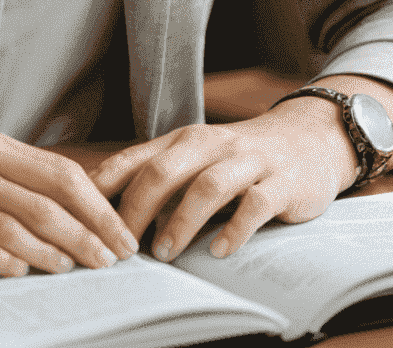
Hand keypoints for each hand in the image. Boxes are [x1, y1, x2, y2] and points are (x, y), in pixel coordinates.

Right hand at [0, 128, 140, 278]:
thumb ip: (10, 180)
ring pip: (15, 224)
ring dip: (52, 252)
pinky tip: (21, 273)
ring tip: (77, 271)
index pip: (60, 173)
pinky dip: (2, 260)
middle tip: (113, 262)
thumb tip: (70, 213)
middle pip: (46, 201)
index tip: (121, 234)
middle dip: (87, 234)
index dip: (97, 206)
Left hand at [91, 97, 359, 262]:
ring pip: (206, 186)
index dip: (107, 189)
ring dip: (181, 222)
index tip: (84, 219)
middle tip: (122, 247)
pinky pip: (254, 205)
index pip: (134, 159)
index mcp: (182, 141)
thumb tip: (107, 217)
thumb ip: (158, 181)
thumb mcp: (195, 160)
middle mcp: (210, 145)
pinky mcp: (280, 182)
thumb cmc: (238, 159)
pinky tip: (219, 251)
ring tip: (164, 253)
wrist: (307, 138)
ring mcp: (246, 162)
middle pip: (163, 171)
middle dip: (138, 209)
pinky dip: (235, 229)